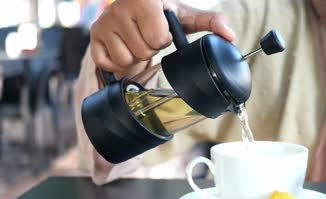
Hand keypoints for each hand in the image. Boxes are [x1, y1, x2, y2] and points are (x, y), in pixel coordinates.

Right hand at [90, 0, 234, 74]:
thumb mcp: (185, 17)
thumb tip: (230, 35)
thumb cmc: (162, 15)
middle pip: (144, 50)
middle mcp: (119, 6)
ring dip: (136, 55)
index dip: (163, 37)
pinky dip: (119, 61)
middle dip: (150, 47)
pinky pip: (110, 63)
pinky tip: (123, 46)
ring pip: (127, 58)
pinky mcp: (93, 38)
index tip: (160, 27)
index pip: (158, 37)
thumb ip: (211, 21)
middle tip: (148, 35)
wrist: (132, 14)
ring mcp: (103, 22)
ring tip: (137, 40)